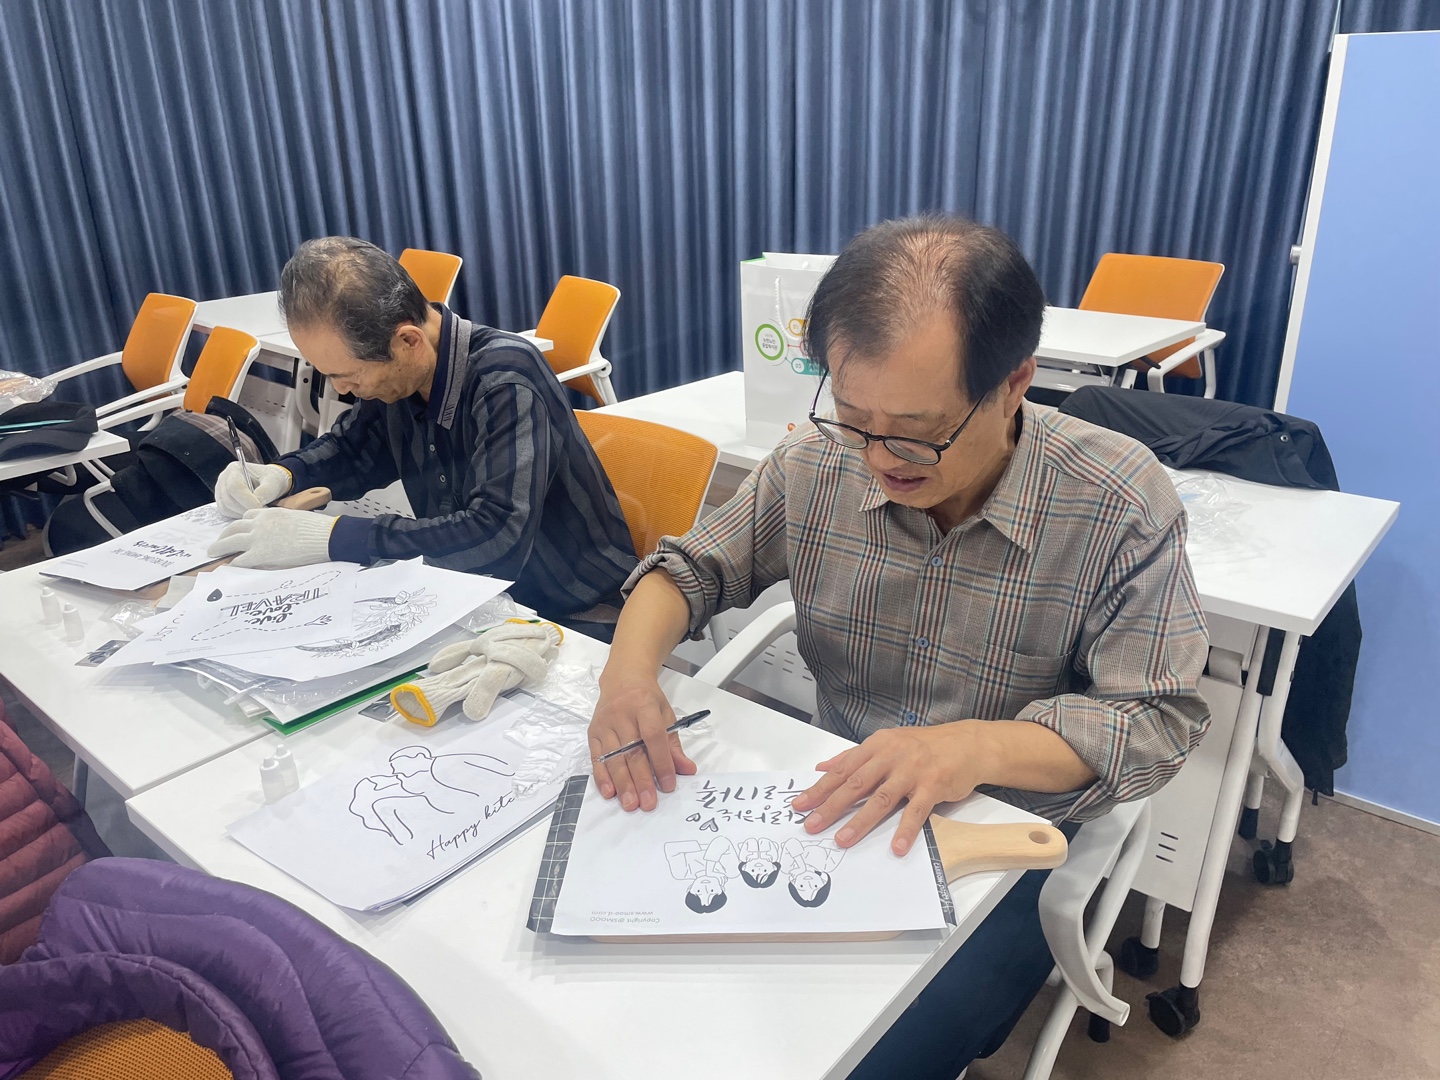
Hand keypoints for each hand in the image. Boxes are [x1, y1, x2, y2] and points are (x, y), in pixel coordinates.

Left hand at [207, 507, 337, 568]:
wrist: (324, 536)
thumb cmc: (316, 528)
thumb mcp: (294, 518)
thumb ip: (281, 523)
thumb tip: (280, 532)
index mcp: (269, 513)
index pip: (248, 516)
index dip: (242, 525)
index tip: (239, 530)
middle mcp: (259, 524)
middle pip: (234, 527)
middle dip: (224, 535)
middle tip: (219, 542)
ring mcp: (258, 539)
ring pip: (230, 541)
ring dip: (219, 547)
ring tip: (213, 552)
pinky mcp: (261, 554)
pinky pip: (240, 559)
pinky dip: (233, 563)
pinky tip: (229, 567)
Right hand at [214, 462, 291, 517]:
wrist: (269, 483)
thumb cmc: (271, 480)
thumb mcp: (273, 483)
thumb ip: (265, 492)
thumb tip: (256, 503)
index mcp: (235, 469)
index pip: (235, 486)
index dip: (246, 499)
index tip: (260, 507)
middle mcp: (224, 479)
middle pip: (228, 498)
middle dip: (245, 508)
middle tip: (260, 511)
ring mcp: (220, 490)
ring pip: (226, 507)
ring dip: (242, 513)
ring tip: (257, 510)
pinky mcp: (222, 501)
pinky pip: (226, 512)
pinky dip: (238, 515)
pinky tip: (250, 511)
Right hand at [587, 677, 695, 811]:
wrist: (622, 678)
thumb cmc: (646, 698)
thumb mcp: (666, 714)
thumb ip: (674, 744)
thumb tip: (687, 770)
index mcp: (644, 705)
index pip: (653, 737)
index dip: (661, 762)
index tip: (669, 785)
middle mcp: (621, 714)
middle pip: (632, 751)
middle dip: (641, 780)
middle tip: (648, 803)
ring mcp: (604, 723)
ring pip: (613, 758)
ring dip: (622, 783)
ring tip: (630, 804)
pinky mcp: (593, 732)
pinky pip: (596, 757)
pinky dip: (602, 777)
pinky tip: (610, 792)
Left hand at [791, 722, 986, 856]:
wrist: (966, 744)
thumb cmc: (923, 746)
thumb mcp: (887, 743)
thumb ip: (854, 757)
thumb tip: (823, 768)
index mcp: (877, 746)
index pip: (842, 769)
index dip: (819, 788)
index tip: (800, 804)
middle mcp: (891, 756)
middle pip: (856, 784)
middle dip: (831, 806)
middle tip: (812, 825)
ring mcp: (912, 771)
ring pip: (882, 799)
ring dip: (861, 821)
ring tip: (843, 840)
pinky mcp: (933, 786)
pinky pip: (916, 811)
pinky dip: (906, 830)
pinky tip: (897, 847)